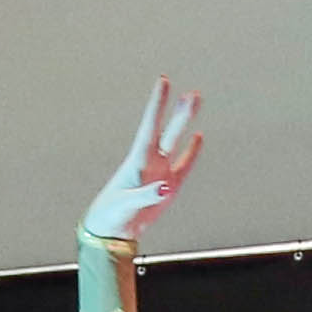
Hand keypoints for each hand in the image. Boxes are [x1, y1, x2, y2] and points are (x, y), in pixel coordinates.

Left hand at [83, 78, 206, 243]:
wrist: (113, 229)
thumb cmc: (113, 213)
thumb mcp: (127, 204)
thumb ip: (146, 195)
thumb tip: (165, 187)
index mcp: (138, 160)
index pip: (151, 125)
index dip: (157, 104)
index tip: (163, 82)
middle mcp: (151, 161)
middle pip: (169, 131)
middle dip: (180, 112)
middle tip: (193, 94)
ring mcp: (161, 171)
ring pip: (177, 141)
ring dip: (186, 122)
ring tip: (195, 102)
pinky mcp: (170, 186)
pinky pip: (184, 165)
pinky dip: (192, 151)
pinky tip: (198, 137)